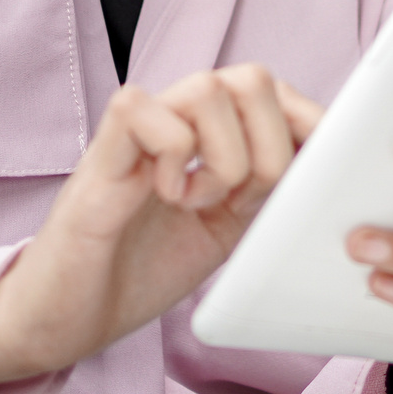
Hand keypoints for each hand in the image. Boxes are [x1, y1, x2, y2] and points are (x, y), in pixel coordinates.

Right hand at [0, 63, 321, 385]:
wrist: (69, 315)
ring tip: (199, 201)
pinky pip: (148, 111)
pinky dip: (173, 159)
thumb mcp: (227, 230)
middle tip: (242, 199)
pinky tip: (162, 194)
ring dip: (223, 156)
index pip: (274, 92)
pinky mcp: (101, 150)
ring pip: (208, 89)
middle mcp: (177, 120)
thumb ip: (266, 192)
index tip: (315, 172)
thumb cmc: (140, 269)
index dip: (307, 123)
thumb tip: (323, 166)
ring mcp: (137, 130)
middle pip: (252, 78)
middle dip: (270, 147)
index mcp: (211, 136)